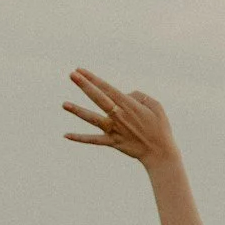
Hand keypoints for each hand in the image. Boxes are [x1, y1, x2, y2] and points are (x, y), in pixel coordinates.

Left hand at [62, 70, 179, 166]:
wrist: (161, 153)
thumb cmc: (160, 128)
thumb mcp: (156, 107)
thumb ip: (140, 96)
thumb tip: (125, 94)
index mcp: (129, 106)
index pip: (108, 89)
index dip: (94, 79)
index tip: (80, 70)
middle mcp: (119, 116)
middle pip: (99, 99)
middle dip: (85, 86)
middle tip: (71, 75)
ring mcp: (115, 130)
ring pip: (93, 119)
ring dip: (78, 111)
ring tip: (64, 104)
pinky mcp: (112, 142)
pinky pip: (93, 140)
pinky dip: (80, 138)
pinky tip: (66, 135)